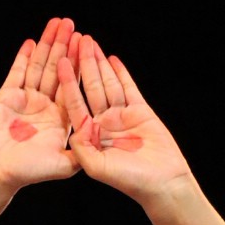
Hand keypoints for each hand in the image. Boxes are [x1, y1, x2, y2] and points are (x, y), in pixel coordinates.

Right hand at [0, 18, 77, 191]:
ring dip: (47, 45)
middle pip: (57, 71)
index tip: (86, 45)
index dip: (79, 65)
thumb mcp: (63, 165)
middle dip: (64, 47)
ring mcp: (27, 100)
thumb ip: (82, 152)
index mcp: (61, 119)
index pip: (73, 86)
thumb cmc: (28, 172)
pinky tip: (32, 42)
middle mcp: (46, 107)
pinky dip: (23, 58)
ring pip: (39, 67)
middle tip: (72, 25)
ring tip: (55, 24)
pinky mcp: (8, 96)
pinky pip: (17, 72)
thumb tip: (100, 140)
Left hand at [59, 35, 192, 207]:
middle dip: (83, 64)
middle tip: (76, 41)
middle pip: (90, 88)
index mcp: (91, 136)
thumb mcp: (97, 167)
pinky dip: (120, 73)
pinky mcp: (140, 112)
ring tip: (90, 42)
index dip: (69, 82)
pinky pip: (128, 88)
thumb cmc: (130, 181)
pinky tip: (111, 58)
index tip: (63, 61)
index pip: (76, 103)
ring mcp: (122, 117)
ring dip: (99, 63)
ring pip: (108, 84)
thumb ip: (81, 148)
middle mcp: (104, 124)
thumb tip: (74, 126)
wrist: (162, 183)